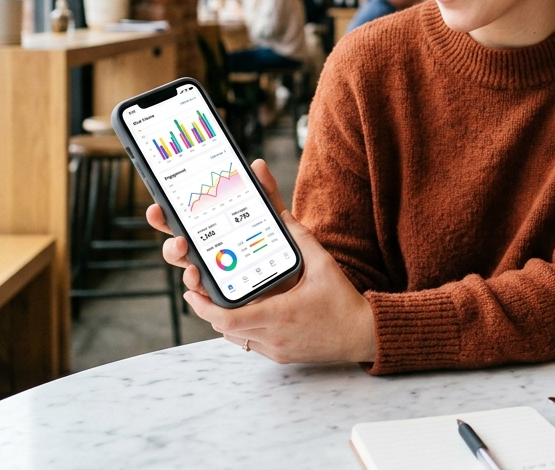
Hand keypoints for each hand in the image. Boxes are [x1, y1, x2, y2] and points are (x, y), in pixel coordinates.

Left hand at [145, 159, 376, 364]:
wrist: (362, 334)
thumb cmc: (342, 297)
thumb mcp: (319, 259)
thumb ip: (291, 228)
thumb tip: (272, 197)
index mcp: (280, 313)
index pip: (228, 318)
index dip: (204, 306)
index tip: (192, 290)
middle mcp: (274, 335)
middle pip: (224, 328)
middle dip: (207, 309)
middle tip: (198, 289)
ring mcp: (276, 349)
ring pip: (235, 338)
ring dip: (223, 319)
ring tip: (218, 297)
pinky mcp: (280, 356)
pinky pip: (250, 344)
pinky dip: (242, 329)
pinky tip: (244, 311)